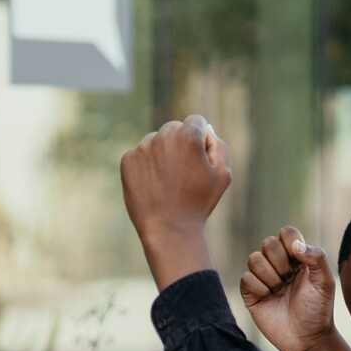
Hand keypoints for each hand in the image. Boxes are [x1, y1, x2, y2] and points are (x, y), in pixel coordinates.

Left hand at [119, 116, 231, 287]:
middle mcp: (163, 136)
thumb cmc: (199, 203)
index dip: (201, 141)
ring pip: (156, 141)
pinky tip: (154, 185)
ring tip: (168, 182)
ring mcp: (143, 148)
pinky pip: (140, 155)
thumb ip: (218, 144)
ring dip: (162, 153)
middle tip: (183, 172)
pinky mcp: (127, 160)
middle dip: (180, 143)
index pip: (196, 122)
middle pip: (174, 128)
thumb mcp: (223, 173)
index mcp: (188, 135)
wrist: (168, 229)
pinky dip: (146, 166)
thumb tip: (205, 130)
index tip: (199, 160)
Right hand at [239, 226, 336, 350]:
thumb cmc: (318, 310)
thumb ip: (316, 257)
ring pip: (253, 259)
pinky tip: (269, 298)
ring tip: (279, 290)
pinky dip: (259, 288)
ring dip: (269, 276)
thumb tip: (295, 245)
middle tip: (289, 279)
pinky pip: (245, 278)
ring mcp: (263, 278)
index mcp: (297, 257)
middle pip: (267, 243)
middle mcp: (279, 264)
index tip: (299, 261)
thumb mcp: (325, 282)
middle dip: (280, 262)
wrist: (306, 338)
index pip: (286, 233)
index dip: (289, 242)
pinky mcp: (251, 293)